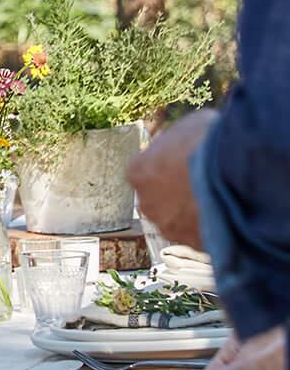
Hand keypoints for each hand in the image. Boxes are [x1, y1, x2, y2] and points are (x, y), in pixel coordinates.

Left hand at [127, 109, 214, 251]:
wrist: (233, 175)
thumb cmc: (209, 144)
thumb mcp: (191, 126)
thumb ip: (180, 140)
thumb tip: (185, 142)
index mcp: (137, 171)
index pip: (147, 170)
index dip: (169, 166)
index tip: (187, 164)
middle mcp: (145, 202)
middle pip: (160, 197)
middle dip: (177, 193)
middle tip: (203, 184)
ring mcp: (167, 226)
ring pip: (177, 219)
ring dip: (192, 212)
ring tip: (218, 200)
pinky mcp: (191, 243)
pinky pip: (198, 234)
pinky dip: (209, 227)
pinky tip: (226, 215)